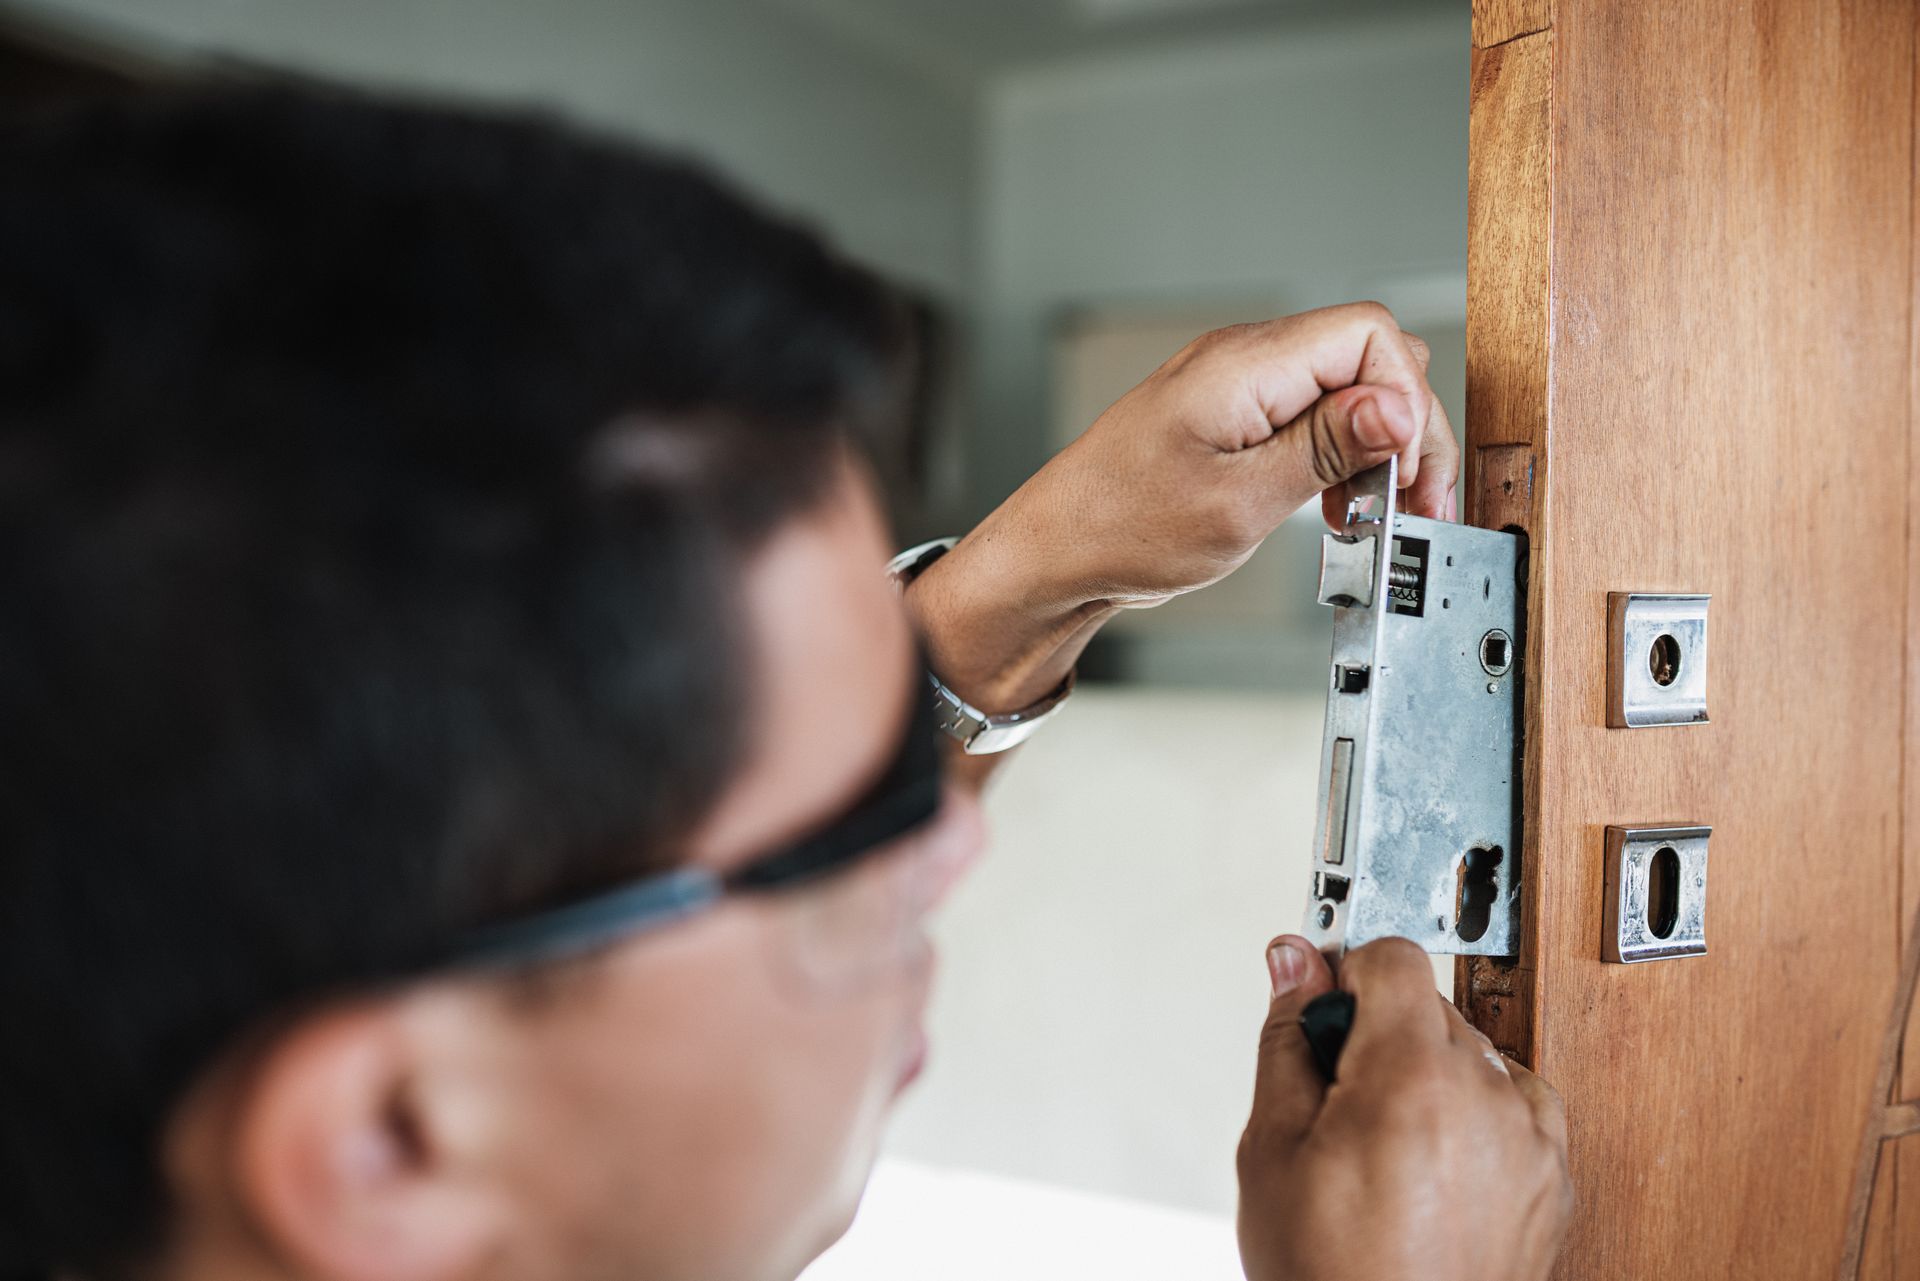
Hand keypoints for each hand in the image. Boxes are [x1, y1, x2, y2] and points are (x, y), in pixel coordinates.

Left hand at [904, 303, 1457, 741]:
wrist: (1055, 556)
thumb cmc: (1119, 529)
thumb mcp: (1238, 502)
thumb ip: (1322, 449)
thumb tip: (1394, 409)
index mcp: (1244, 365)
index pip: (1369, 335)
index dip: (1406, 400)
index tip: (1407, 471)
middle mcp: (1242, 363)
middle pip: (1366, 361)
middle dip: (1403, 430)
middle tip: (1413, 503)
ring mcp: (1236, 391)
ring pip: (1344, 394)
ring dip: (1373, 451)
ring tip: (1377, 513)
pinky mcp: (1232, 423)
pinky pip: (1308, 422)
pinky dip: (1337, 462)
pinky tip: (1338, 507)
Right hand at [1237, 936, 1571, 1280]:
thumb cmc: (1330, 1276)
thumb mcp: (1272, 1149)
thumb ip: (1286, 1040)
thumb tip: (1293, 962)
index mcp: (1411, 1077)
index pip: (1392, 957)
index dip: (1346, 974)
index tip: (1323, 1004)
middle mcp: (1486, 1097)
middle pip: (1427, 1006)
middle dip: (1376, 1037)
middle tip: (1335, 1105)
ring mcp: (1529, 1138)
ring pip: (1470, 1054)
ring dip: (1427, 1076)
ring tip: (1382, 1150)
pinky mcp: (1552, 1176)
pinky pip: (1513, 1103)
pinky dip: (1474, 1117)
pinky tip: (1430, 1166)